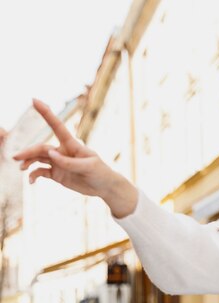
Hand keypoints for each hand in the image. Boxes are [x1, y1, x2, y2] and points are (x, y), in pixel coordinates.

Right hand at [13, 99, 137, 217]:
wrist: (105, 187)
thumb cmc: (101, 173)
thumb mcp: (89, 167)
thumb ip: (69, 162)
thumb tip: (51, 154)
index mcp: (72, 145)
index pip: (57, 126)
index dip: (46, 113)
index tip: (34, 100)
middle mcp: (62, 151)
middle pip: (41, 148)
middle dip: (28, 152)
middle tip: (16, 158)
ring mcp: (59, 162)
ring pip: (38, 158)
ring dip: (28, 162)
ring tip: (21, 168)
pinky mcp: (57, 174)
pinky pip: (40, 172)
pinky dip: (33, 175)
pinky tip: (31, 182)